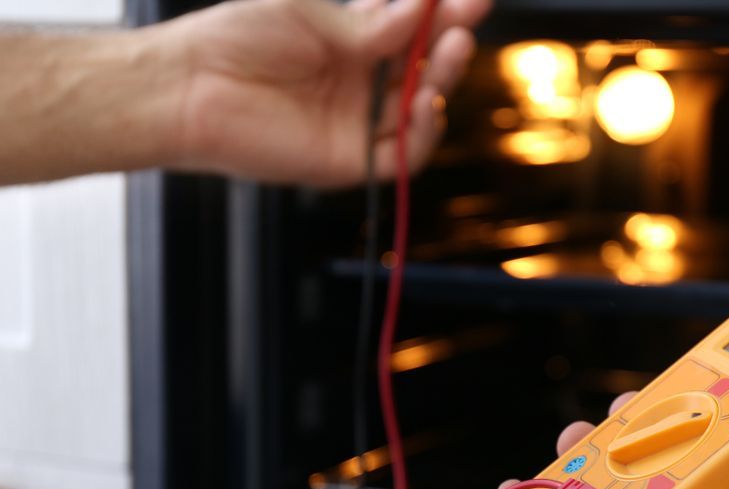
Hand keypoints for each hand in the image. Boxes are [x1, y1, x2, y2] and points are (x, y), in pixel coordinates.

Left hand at [156, 0, 489, 186]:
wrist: (191, 86)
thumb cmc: (238, 38)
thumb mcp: (311, 16)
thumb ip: (370, 25)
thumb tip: (422, 11)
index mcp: (351, 43)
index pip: (410, 30)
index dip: (441, 14)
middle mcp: (360, 84)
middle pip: (422, 69)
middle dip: (450, 43)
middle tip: (466, 22)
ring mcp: (357, 124)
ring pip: (419, 110)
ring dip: (442, 81)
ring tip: (452, 50)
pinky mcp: (349, 161)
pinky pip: (401, 155)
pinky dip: (423, 132)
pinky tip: (427, 101)